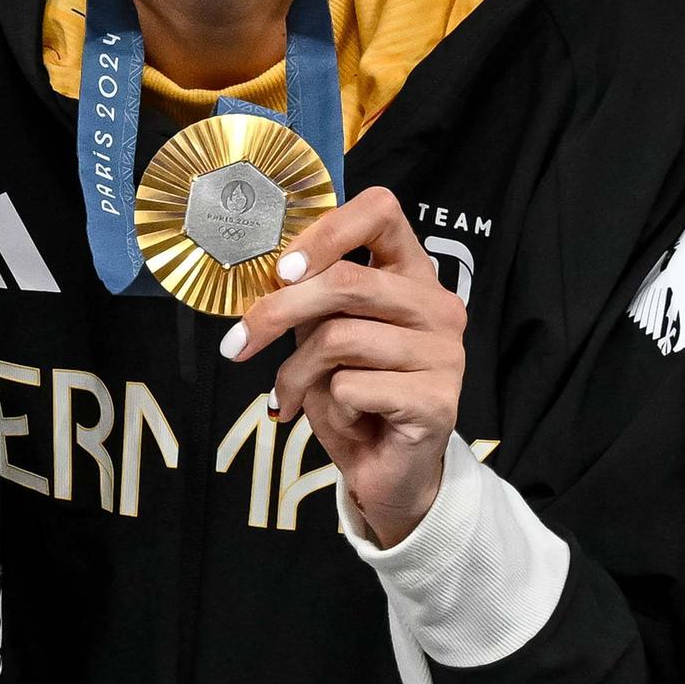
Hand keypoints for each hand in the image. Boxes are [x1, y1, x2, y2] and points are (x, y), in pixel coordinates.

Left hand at [222, 187, 465, 544]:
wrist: (389, 472)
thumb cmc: (355, 397)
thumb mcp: (322, 337)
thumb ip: (307, 299)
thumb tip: (267, 277)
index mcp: (412, 274)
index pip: (381, 211)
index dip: (326, 232)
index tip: (283, 270)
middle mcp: (438, 306)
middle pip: (347, 282)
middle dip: (278, 312)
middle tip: (238, 344)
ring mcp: (445, 353)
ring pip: (341, 339)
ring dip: (297, 373)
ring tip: (292, 396)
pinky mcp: (438, 401)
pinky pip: (354, 388)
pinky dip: (331, 408)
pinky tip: (346, 421)